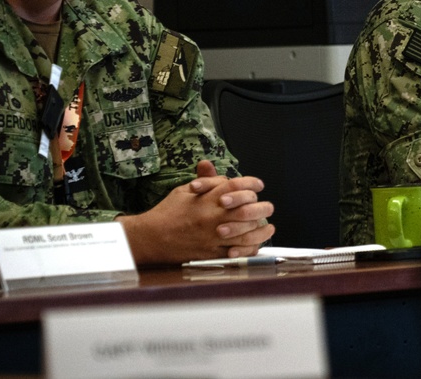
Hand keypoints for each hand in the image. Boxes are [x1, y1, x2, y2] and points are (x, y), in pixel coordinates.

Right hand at [119, 160, 275, 263]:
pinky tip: (256, 244)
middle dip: (262, 208)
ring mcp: (213, 237)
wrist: (151, 238)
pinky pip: (237, 253)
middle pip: (248, 210)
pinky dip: (249, 249)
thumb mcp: (184, 191)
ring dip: (261, 230)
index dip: (252, 184)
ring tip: (268, 227)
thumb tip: (211, 165)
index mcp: (207, 198)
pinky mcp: (211, 254)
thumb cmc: (168, 212)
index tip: (259, 185)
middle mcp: (213, 217)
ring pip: (246, 234)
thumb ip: (204, 181)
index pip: (237, 186)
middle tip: (268, 207)